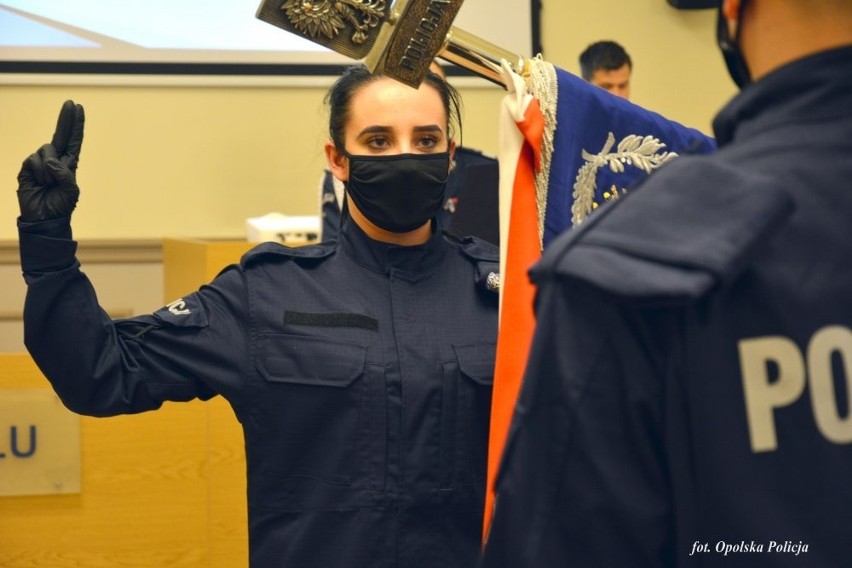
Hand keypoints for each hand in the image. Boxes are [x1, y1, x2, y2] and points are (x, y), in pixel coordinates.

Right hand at [17, 100, 84, 221]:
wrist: (43, 219)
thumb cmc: (61, 206)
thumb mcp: (71, 191)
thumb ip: (65, 174)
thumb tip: (50, 159)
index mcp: (69, 164)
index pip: (73, 140)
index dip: (76, 125)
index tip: (78, 108)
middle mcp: (56, 160)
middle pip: (61, 134)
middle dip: (66, 119)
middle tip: (71, 104)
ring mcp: (40, 162)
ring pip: (46, 150)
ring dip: (49, 168)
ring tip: (48, 183)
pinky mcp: (27, 167)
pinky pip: (33, 160)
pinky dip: (38, 172)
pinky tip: (38, 182)